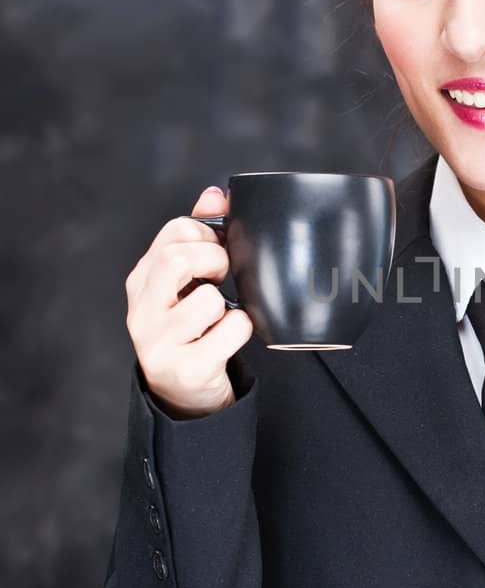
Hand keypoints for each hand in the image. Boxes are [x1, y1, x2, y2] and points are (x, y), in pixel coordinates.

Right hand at [125, 184, 252, 419]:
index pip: (176, 231)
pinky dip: (240, 329)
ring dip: (228, 305)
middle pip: (179, 259)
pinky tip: (229, 337)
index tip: (218, 252)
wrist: (185, 394)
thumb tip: (214, 193)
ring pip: (208, 300)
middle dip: (215, 261)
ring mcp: (159, 341)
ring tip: (220, 316)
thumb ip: (199, 236)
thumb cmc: (189, 329)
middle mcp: (142, 309)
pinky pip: (230, 331)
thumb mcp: (186, 283)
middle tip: (224, 278)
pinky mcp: (185, 368)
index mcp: (141, 280)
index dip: (209, 235)